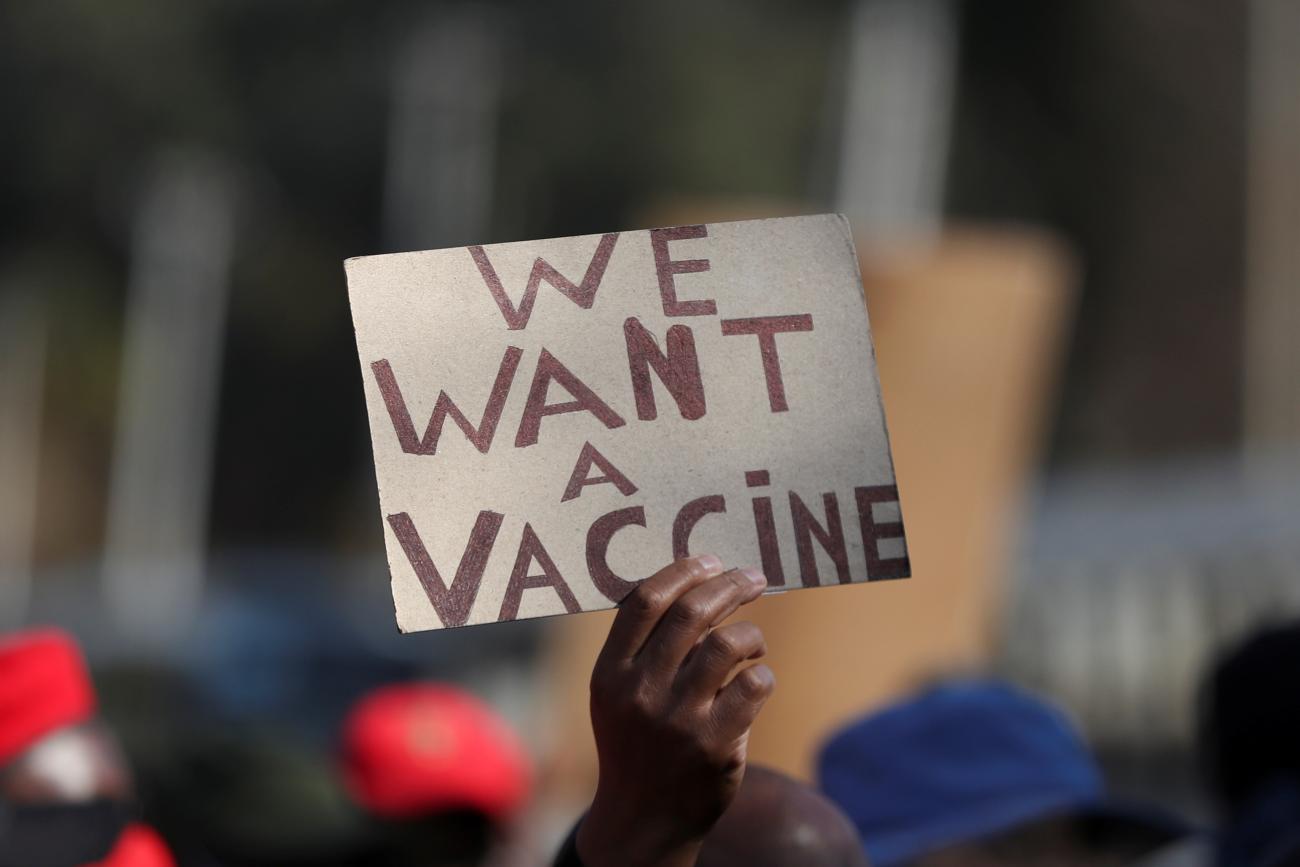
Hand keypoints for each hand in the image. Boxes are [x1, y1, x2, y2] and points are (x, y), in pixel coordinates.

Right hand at [575, 556, 774, 866]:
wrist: (643, 821)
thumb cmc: (637, 743)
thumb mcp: (617, 695)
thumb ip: (641, 646)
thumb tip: (692, 582)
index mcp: (610, 673)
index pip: (645, 602)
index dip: (683, 571)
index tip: (711, 560)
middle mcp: (640, 692)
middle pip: (692, 613)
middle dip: (729, 586)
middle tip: (753, 578)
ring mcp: (678, 720)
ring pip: (729, 644)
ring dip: (751, 633)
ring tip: (753, 643)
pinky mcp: (715, 745)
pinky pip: (755, 684)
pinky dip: (763, 673)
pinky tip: (757, 679)